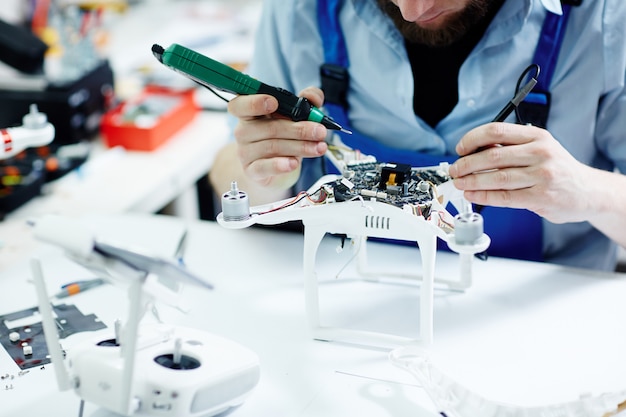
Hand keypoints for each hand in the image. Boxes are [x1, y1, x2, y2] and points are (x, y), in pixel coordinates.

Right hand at [227, 86, 327, 189]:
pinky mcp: (251, 170)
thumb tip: (313, 97)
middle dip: (300, 129)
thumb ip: (305, 101)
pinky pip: (264, 167)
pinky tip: (294, 163)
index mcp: (249, 112)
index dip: (255, 102)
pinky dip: (280, 165)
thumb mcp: (293, 117)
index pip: (240, 104)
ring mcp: (245, 152)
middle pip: (270, 128)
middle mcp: (244, 131)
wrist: (273, 170)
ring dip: (301, 147)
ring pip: (273, 147)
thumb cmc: (281, 139)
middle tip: (320, 131)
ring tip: (319, 147)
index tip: (274, 102)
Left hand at [448, 122, 593, 223]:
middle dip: (466, 164)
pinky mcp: (540, 197)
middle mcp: (541, 153)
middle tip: (454, 170)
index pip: (496, 131)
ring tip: (459, 183)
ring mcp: (542, 176)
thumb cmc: (557, 169)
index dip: (472, 139)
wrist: (588, 191)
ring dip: (471, 181)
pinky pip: (504, 197)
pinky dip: (483, 196)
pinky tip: (472, 195)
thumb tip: (474, 151)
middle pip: (492, 156)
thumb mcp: (539, 148)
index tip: (460, 148)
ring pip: (496, 178)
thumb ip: (511, 148)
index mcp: (537, 136)